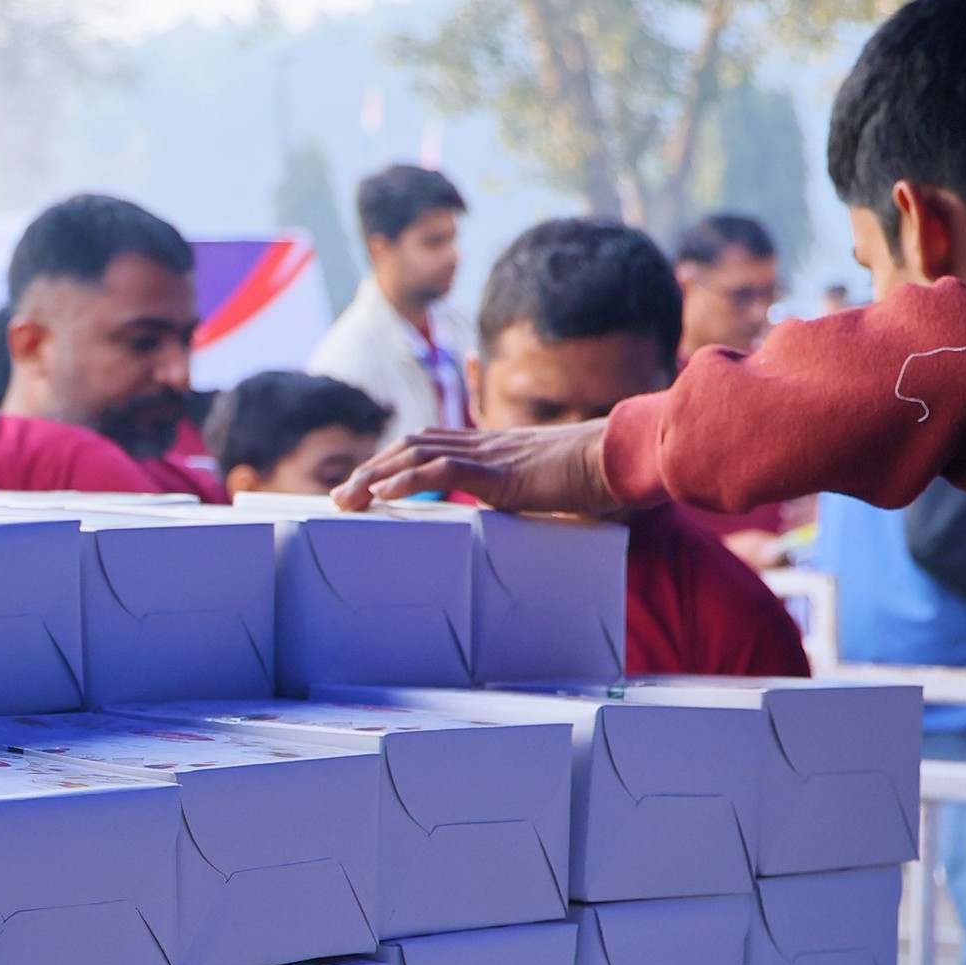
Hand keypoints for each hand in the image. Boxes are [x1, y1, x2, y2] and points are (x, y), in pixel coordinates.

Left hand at [331, 419, 618, 517]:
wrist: (626, 456)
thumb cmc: (600, 477)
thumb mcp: (553, 492)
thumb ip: (528, 501)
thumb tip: (526, 519)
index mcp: (494, 449)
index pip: (431, 446)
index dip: (395, 462)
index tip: (368, 484)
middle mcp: (485, 445)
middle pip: (411, 447)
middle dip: (371, 469)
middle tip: (340, 495)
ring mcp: (490, 455)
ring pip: (416, 455)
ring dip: (375, 477)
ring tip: (347, 498)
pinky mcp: (500, 472)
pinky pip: (444, 471)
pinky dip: (407, 482)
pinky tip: (382, 496)